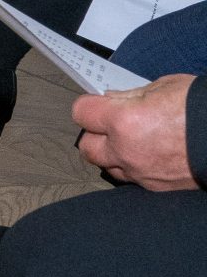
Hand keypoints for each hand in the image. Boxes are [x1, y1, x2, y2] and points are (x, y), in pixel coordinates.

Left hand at [72, 75, 198, 190]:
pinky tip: (151, 156)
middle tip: (111, 125)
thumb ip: (131, 96)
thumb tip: (112, 99)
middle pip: (88, 147)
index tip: (98, 104)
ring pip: (109, 168)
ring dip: (114, 155)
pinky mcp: (158, 188)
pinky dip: (136, 168)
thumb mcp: (164, 87)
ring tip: (134, 142)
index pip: (82, 113)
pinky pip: (134, 180)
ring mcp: (142, 173)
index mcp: (124, 121)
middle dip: (96, 135)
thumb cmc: (204, 109)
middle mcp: (127, 151)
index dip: (90, 106)